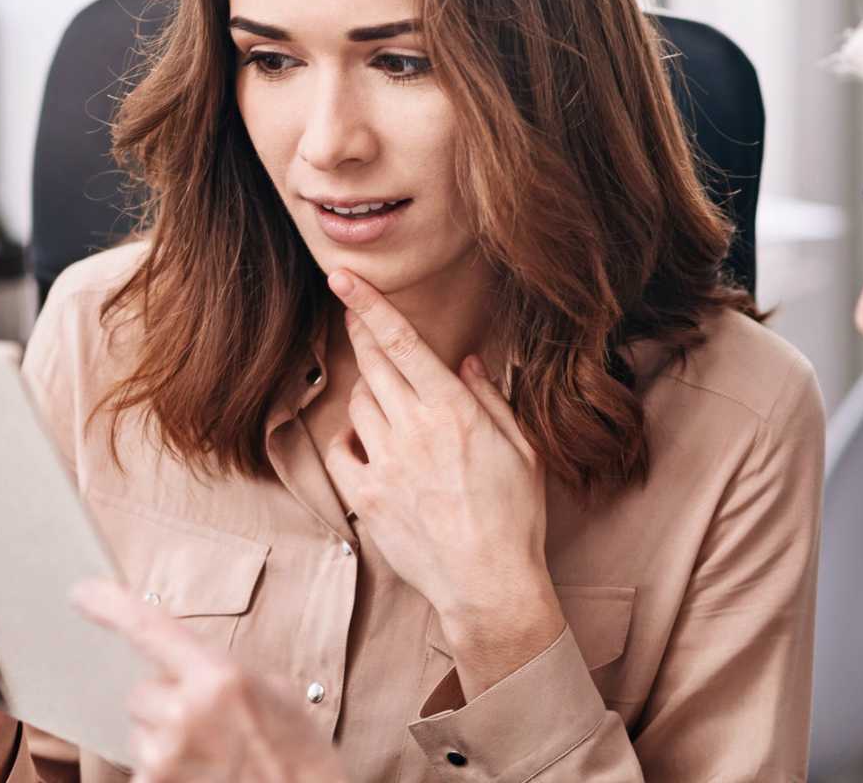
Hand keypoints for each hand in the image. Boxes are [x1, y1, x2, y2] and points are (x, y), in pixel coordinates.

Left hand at [72, 580, 348, 782]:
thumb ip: (223, 672)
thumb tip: (184, 663)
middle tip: (206, 725)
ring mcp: (166, 757)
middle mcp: (186, 713)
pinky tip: (202, 776)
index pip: (150, 628)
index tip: (82, 593)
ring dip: (164, 741)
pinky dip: (166, 773)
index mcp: (220, 678)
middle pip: (141, 693)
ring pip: (140, 734)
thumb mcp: (274, 694)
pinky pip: (143, 769)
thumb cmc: (298, 755)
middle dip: (164, 703)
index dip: (111, 606)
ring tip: (210, 758)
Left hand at [319, 270, 564, 695]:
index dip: (371, 305)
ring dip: (369, 393)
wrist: (489, 585)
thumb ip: (490, 399)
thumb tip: (468, 361)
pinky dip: (351, 440)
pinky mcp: (365, 497)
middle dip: (360, 332)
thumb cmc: (515, 517)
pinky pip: (340, 449)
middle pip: (373, 365)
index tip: (343, 277)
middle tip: (350, 310)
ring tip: (393, 406)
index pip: (404, 345)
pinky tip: (372, 446)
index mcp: (454, 412)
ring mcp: (385, 464)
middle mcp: (414, 431)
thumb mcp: (521, 450)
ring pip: (357, 404)